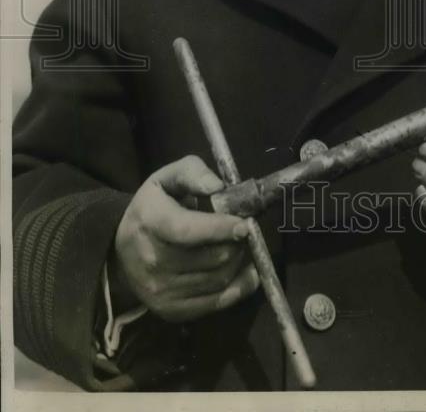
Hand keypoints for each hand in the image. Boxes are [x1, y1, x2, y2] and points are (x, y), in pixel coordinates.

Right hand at [111, 155, 259, 321]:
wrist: (121, 250)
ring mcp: (160, 291)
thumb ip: (193, 172)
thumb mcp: (168, 178)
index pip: (186, 230)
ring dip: (238, 262)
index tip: (245, 225)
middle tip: (243, 231)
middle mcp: (151, 261)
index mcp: (149, 221)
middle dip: (236, 243)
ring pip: (218, 279)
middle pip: (211, 258)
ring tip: (238, 246)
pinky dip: (239, 288)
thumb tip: (218, 186)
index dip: (219, 228)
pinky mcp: (170, 311)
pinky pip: (216, 303)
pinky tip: (247, 272)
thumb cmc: (153, 207)